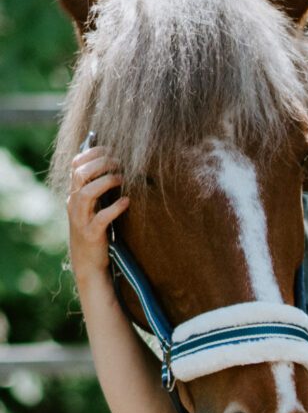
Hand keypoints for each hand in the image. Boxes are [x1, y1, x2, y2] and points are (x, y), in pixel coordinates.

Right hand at [67, 146, 128, 278]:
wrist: (88, 264)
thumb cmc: (95, 232)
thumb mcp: (94, 208)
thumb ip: (99, 190)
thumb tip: (117, 168)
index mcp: (74, 195)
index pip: (75, 166)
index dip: (91, 153)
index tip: (109, 149)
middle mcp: (74, 204)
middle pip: (80, 175)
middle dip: (100, 163)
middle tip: (119, 162)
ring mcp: (81, 219)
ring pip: (86, 193)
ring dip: (104, 182)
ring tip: (121, 177)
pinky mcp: (91, 234)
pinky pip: (101, 218)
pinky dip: (114, 208)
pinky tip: (127, 201)